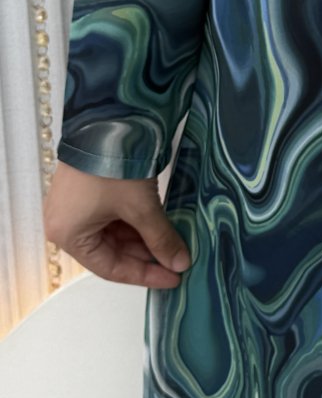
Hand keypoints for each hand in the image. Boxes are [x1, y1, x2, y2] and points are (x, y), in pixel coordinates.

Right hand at [43, 159, 190, 287]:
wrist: (107, 118)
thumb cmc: (113, 165)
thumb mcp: (141, 207)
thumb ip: (161, 238)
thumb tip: (180, 262)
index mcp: (69, 235)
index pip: (110, 268)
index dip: (144, 275)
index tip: (172, 278)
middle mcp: (66, 223)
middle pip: (111, 251)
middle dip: (146, 256)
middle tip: (177, 261)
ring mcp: (76, 205)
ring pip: (114, 233)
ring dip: (142, 238)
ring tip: (172, 244)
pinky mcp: (87, 188)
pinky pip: (112, 215)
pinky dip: (135, 221)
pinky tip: (158, 225)